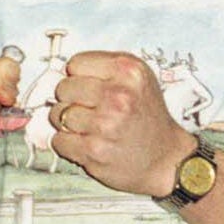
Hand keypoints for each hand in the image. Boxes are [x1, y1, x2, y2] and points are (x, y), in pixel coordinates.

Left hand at [50, 52, 194, 195]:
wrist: (165, 159)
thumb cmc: (148, 118)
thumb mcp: (139, 79)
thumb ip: (105, 68)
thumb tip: (64, 71)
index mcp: (129, 71)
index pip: (76, 63)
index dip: (80, 77)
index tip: (91, 88)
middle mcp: (118, 95)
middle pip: (63, 88)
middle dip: (72, 99)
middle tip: (90, 110)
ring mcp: (104, 124)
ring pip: (58, 114)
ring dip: (68, 123)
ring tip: (90, 127)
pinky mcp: (93, 150)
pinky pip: (58, 140)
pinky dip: (68, 144)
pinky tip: (88, 143)